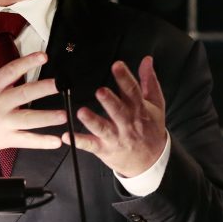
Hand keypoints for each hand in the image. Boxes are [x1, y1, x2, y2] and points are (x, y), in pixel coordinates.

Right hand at [0, 28, 66, 163]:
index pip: (12, 70)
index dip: (28, 62)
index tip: (43, 57)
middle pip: (25, 94)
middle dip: (44, 88)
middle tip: (60, 84)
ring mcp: (3, 122)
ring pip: (29, 119)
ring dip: (48, 117)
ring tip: (63, 114)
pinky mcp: (5, 139)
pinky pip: (26, 140)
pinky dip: (42, 142)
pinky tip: (56, 141)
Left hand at [62, 56, 166, 176]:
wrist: (151, 161)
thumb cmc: (151, 128)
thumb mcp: (155, 104)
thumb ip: (149, 81)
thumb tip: (147, 60)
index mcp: (139, 109)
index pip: (133, 92)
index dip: (125, 78)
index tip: (117, 65)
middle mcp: (128, 123)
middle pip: (118, 111)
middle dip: (110, 101)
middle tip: (100, 91)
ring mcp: (116, 137)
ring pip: (103, 128)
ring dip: (92, 121)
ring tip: (81, 112)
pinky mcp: (104, 149)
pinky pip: (90, 145)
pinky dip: (79, 141)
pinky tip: (67, 136)